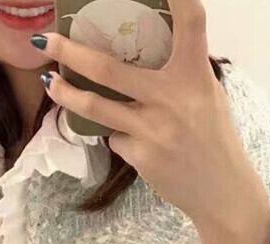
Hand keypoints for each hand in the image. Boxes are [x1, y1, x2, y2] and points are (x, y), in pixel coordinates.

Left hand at [34, 0, 265, 230]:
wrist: (222, 193)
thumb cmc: (214, 141)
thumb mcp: (208, 98)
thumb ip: (181, 74)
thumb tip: (145, 50)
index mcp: (196, 76)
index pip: (191, 23)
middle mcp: (174, 99)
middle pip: (110, 69)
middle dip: (71, 52)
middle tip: (47, 41)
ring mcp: (154, 130)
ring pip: (96, 107)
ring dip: (66, 94)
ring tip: (50, 82)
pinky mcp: (142, 157)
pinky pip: (115, 136)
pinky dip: (116, 133)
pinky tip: (132, 139)